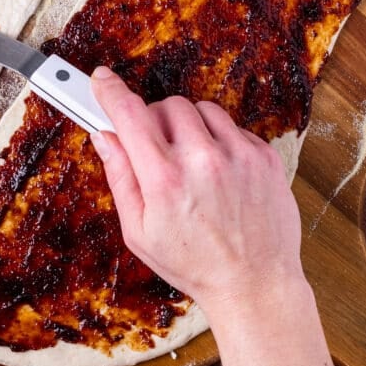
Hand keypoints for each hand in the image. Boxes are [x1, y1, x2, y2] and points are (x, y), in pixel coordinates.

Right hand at [90, 67, 305, 315]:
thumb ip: (120, 177)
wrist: (255, 285)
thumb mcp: (139, 231)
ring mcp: (238, 154)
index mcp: (164, 180)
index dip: (109, 91)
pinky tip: (218, 173)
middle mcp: (202, 160)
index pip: (129, 113)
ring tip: (191, 163)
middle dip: (155, 122)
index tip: (101, 80)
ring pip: (200, 109)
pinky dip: (219, 141)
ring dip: (189, 127)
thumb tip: (104, 135)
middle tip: (156, 152)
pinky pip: (232, 126)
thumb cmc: (194, 264)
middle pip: (166, 105)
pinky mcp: (263, 155)